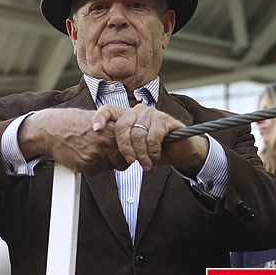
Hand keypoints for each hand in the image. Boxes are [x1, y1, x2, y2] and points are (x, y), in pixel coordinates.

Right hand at [19, 108, 127, 173]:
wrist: (52, 128)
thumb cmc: (72, 122)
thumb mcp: (98, 118)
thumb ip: (113, 128)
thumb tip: (127, 137)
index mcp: (112, 130)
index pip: (131, 149)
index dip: (128, 153)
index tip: (125, 153)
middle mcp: (105, 143)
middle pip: (122, 162)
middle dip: (117, 161)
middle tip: (107, 154)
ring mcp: (95, 155)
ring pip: (108, 168)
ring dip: (103, 163)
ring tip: (91, 151)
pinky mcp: (85, 165)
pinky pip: (94, 171)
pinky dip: (89, 166)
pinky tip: (82, 155)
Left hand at [92, 104, 208, 174]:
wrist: (180, 152)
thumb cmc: (155, 150)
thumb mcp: (134, 149)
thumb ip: (121, 146)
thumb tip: (103, 154)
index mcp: (127, 116)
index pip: (108, 110)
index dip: (100, 117)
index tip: (95, 129)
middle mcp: (138, 111)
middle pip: (122, 126)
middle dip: (125, 148)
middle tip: (131, 162)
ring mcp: (151, 113)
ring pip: (138, 134)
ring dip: (142, 154)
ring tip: (147, 165)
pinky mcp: (165, 119)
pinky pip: (153, 137)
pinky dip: (153, 151)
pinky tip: (156, 157)